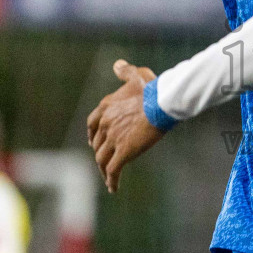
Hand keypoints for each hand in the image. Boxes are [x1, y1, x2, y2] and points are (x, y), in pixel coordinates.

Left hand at [86, 60, 163, 192]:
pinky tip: (113, 188)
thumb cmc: (152, 88)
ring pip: (102, 159)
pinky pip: (113, 170)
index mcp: (106, 107)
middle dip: (99, 152)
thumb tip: (117, 64)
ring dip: (104, 169)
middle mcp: (105, 124)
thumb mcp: (136, 74)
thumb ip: (125, 71)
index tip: (92, 141)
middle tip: (103, 160)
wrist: (161, 102)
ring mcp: (112, 139)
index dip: (91, 134)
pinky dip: (112, 181)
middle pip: (97, 143)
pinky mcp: (123, 152)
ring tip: (109, 177)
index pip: (91, 123)